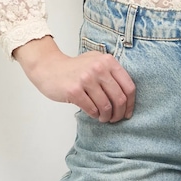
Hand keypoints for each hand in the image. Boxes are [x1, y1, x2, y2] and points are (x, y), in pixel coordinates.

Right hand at [13, 36, 135, 122]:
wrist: (50, 67)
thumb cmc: (75, 68)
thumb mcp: (96, 61)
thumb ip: (112, 72)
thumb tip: (128, 96)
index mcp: (108, 61)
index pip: (128, 86)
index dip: (131, 103)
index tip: (128, 112)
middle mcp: (99, 68)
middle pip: (119, 98)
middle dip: (119, 113)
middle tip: (116, 119)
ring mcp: (86, 79)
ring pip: (106, 106)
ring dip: (107, 116)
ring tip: (104, 118)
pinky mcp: (74, 90)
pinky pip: (92, 109)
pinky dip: (95, 115)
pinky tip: (94, 114)